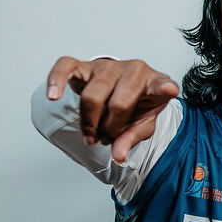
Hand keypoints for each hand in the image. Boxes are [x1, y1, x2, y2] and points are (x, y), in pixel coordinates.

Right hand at [46, 56, 178, 162]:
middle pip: (118, 104)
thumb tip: (117, 155)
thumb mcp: (142, 124)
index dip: (164, 88)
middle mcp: (135, 70)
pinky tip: (52, 95)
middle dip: (110, 129)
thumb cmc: (136, 106)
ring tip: (91, 135)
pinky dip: (57, 81)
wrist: (121, 90)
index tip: (169, 90)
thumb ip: (131, 138)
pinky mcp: (85, 65)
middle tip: (107, 139)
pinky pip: (66, 67)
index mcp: (156, 84)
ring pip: (92, 96)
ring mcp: (109, 66)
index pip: (162, 85)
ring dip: (89, 122)